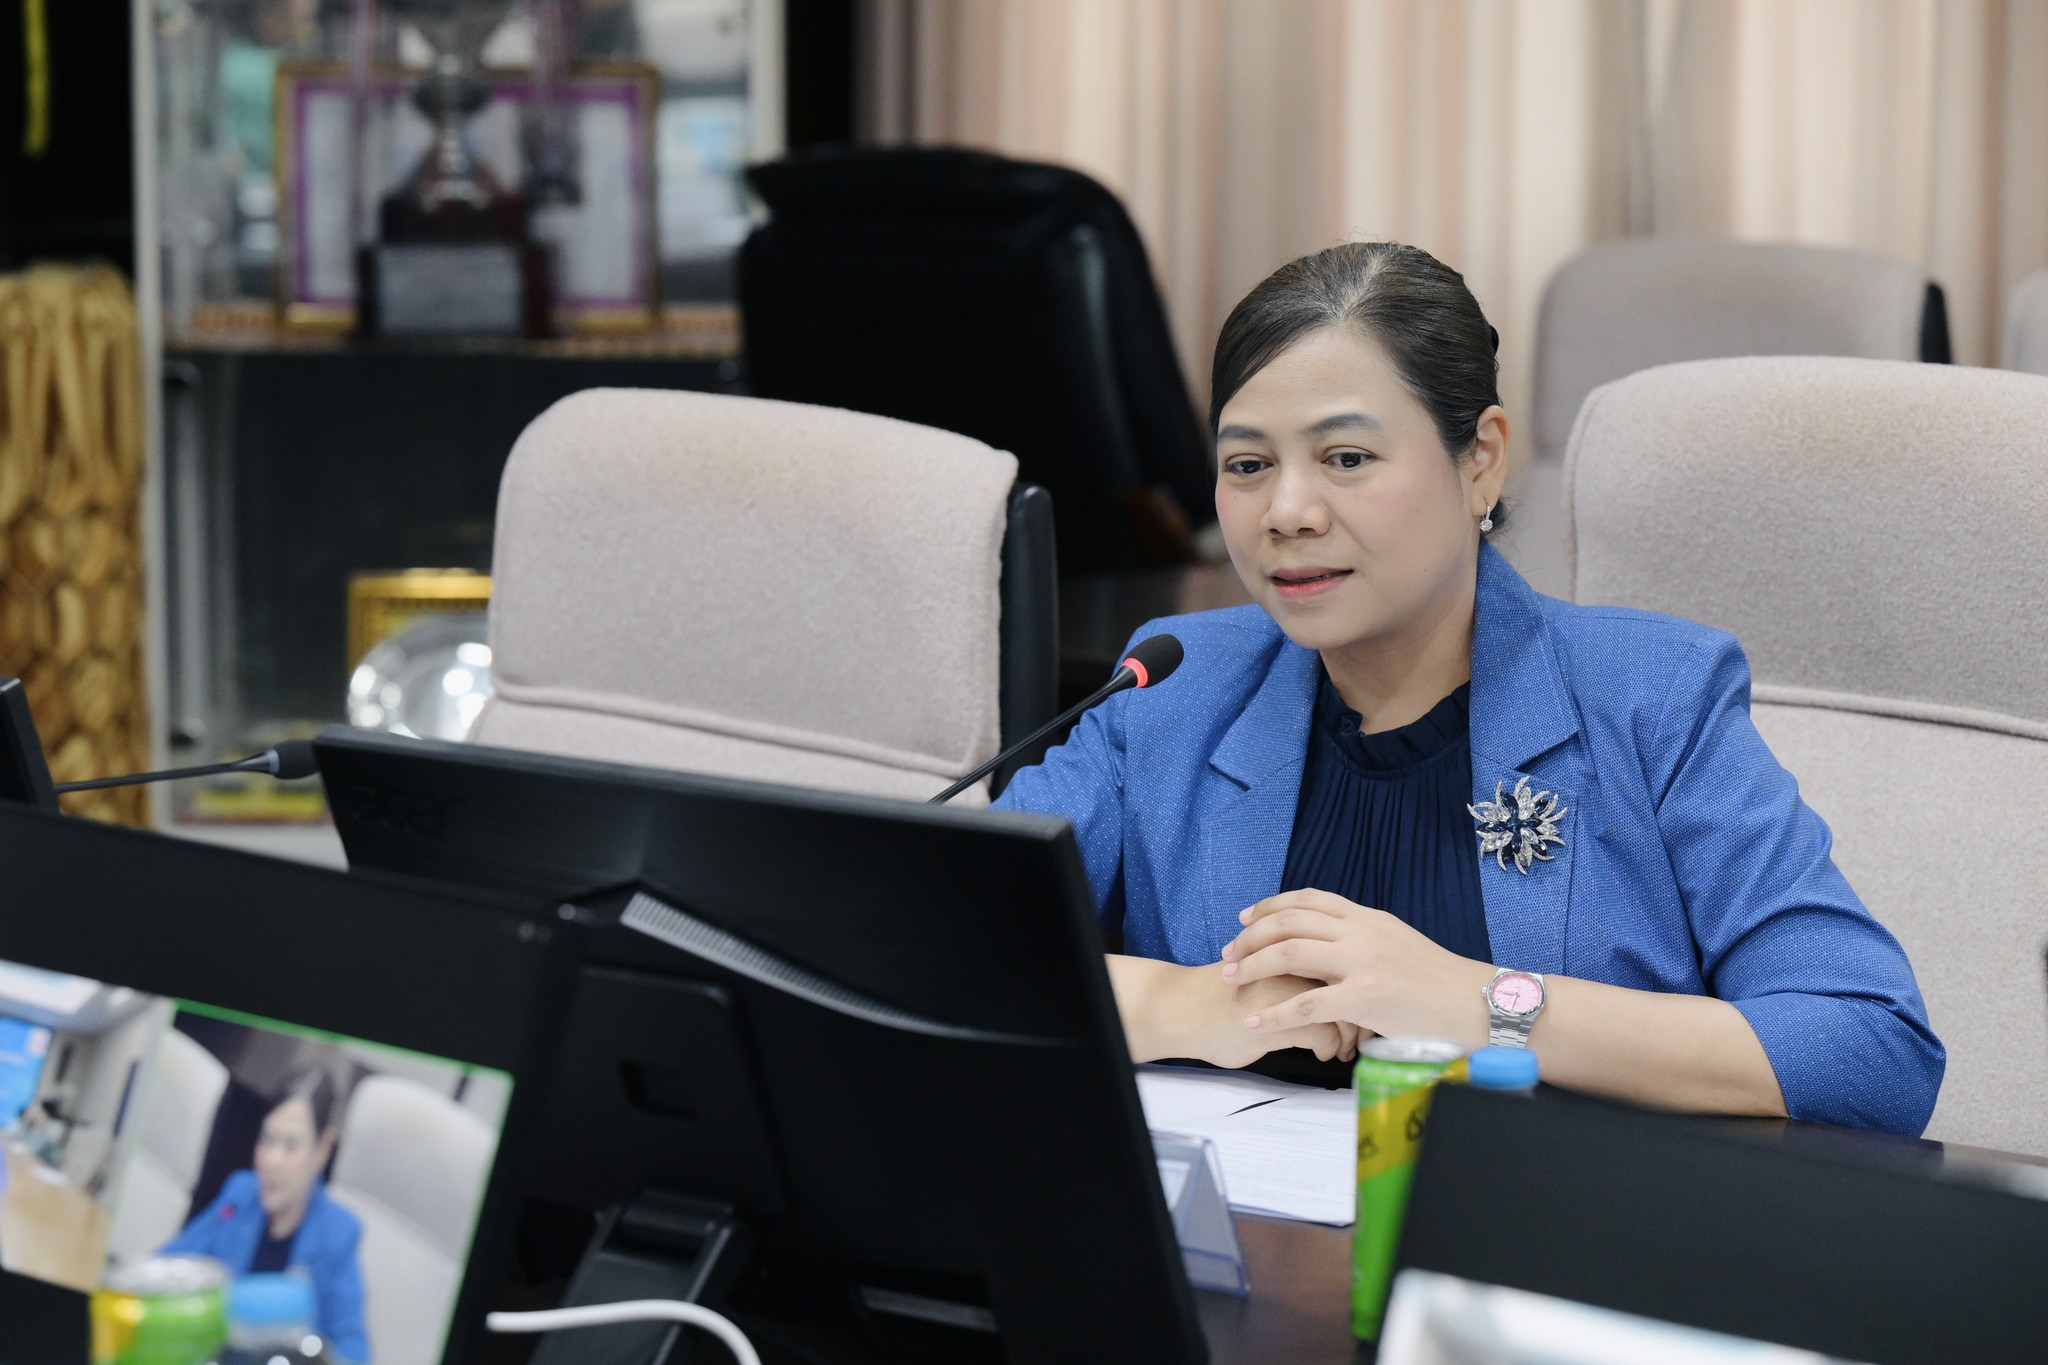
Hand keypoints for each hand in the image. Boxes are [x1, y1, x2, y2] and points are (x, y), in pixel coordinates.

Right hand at [1109, 955, 1359, 1066]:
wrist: (1184, 1009)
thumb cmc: (1226, 994)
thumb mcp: (1267, 970)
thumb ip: (1297, 967)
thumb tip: (1332, 981)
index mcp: (1294, 943)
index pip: (1347, 959)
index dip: (1360, 986)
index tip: (1362, 1011)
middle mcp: (1294, 962)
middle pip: (1352, 983)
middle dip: (1363, 1014)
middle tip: (1362, 1034)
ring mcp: (1286, 988)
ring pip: (1342, 1010)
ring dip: (1348, 1035)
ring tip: (1345, 1049)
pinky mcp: (1276, 1018)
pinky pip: (1322, 1034)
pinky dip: (1330, 1048)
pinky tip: (1324, 1055)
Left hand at [1219, 889, 1492, 1045]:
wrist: (1478, 1004)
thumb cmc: (1441, 984)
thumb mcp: (1399, 945)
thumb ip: (1365, 942)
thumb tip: (1335, 949)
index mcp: (1369, 918)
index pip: (1309, 899)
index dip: (1271, 906)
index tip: (1245, 919)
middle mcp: (1362, 932)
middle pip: (1290, 921)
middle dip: (1250, 936)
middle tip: (1227, 953)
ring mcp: (1363, 963)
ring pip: (1291, 953)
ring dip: (1252, 965)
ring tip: (1230, 979)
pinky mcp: (1366, 998)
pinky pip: (1307, 1005)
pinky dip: (1275, 1014)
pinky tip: (1255, 1022)